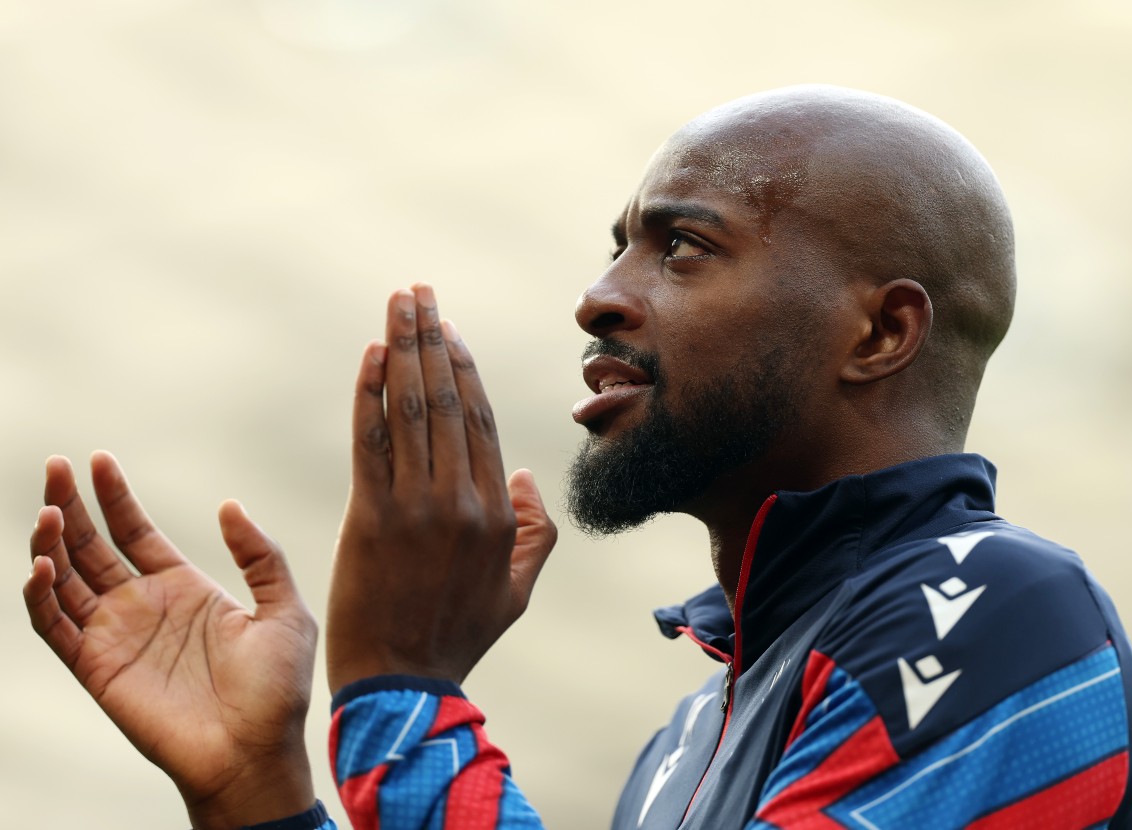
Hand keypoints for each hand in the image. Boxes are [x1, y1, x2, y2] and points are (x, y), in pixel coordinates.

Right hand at [23, 452, 318, 829]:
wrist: (256, 752)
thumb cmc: (277, 689)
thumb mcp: (284, 611)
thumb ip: (260, 557)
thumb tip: (231, 505)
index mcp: (184, 588)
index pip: (136, 531)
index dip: (114, 497)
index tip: (97, 459)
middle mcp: (143, 607)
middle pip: (93, 546)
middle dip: (72, 505)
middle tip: (55, 466)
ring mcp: (116, 636)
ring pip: (66, 580)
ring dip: (50, 543)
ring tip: (49, 511)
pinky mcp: (97, 668)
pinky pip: (54, 627)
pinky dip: (40, 595)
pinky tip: (42, 563)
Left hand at [326, 284, 556, 690]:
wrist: (401, 684)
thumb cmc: (459, 636)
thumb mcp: (517, 591)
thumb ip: (535, 532)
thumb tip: (524, 473)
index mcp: (498, 514)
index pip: (479, 421)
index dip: (463, 368)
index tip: (448, 329)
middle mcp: (461, 500)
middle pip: (446, 399)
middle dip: (432, 337)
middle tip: (418, 292)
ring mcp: (416, 507)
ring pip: (411, 408)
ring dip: (401, 347)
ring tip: (398, 302)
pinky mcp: (370, 517)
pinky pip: (370, 440)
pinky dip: (368, 392)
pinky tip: (369, 355)